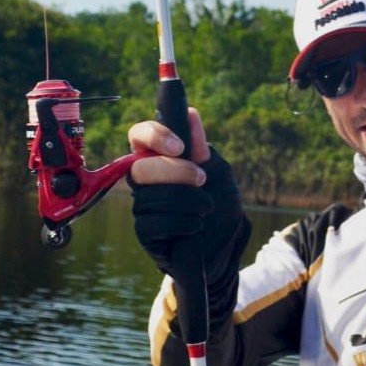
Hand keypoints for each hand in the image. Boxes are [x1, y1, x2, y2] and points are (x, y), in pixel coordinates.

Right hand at [128, 108, 250, 339]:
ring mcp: (143, 206)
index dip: (153, 135)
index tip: (179, 146)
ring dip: (185, 201)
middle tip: (201, 179)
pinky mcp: (145, 232)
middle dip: (176, 172)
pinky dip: (181, 222)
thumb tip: (190, 114)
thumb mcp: (220, 175)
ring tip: (205, 208)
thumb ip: (202, 149)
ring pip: (148, 196)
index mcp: (162, 158)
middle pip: (141, 167)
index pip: (139, 135)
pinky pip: (152, 223)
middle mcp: (147, 180)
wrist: (226, 250)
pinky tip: (195, 227)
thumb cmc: (220, 208)